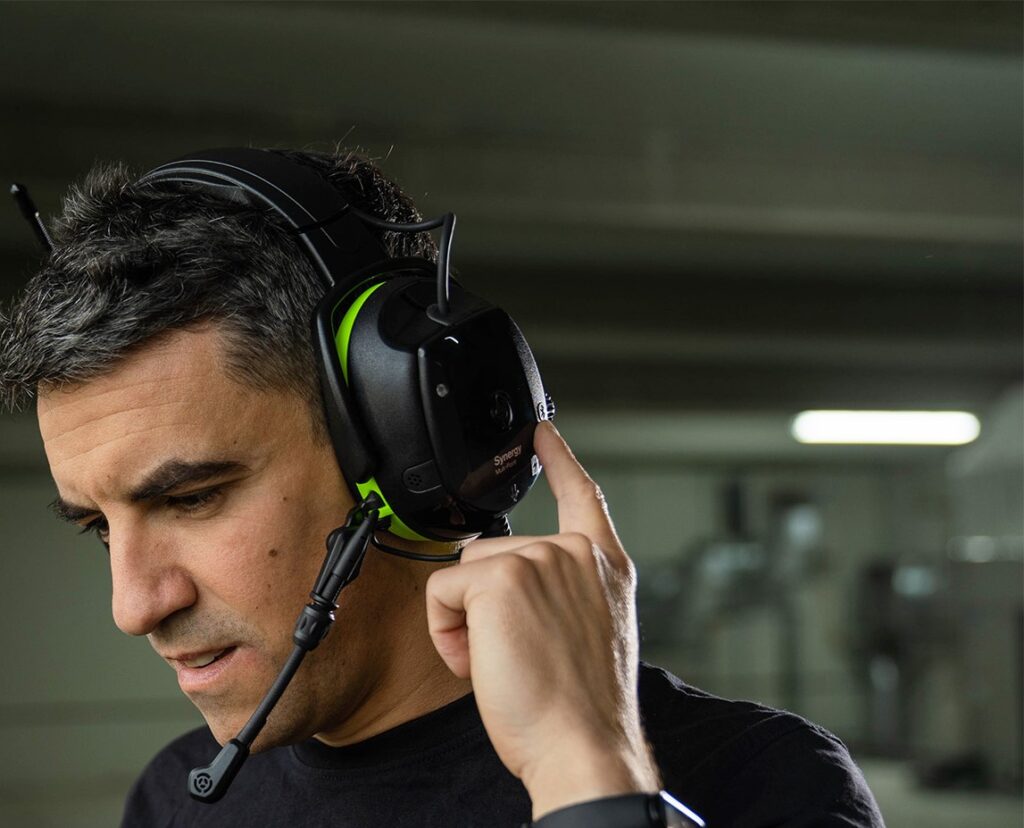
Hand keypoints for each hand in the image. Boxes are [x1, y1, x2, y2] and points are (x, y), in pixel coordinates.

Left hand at [425, 421, 659, 818]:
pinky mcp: (501, 578)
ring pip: (466, 575)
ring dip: (467, 621)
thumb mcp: (591, 635)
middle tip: (520, 654)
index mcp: (605, 568)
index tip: (540, 431)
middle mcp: (576, 554)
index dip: (558, 459)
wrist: (583, 747)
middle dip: (488, 602)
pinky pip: (443, 594)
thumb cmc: (581, 707)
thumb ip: (565, 593)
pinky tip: (481, 662)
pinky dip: (446, 633)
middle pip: (494, 552)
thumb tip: (511, 586)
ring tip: (506, 662)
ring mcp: (540, 559)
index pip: (582, 495)